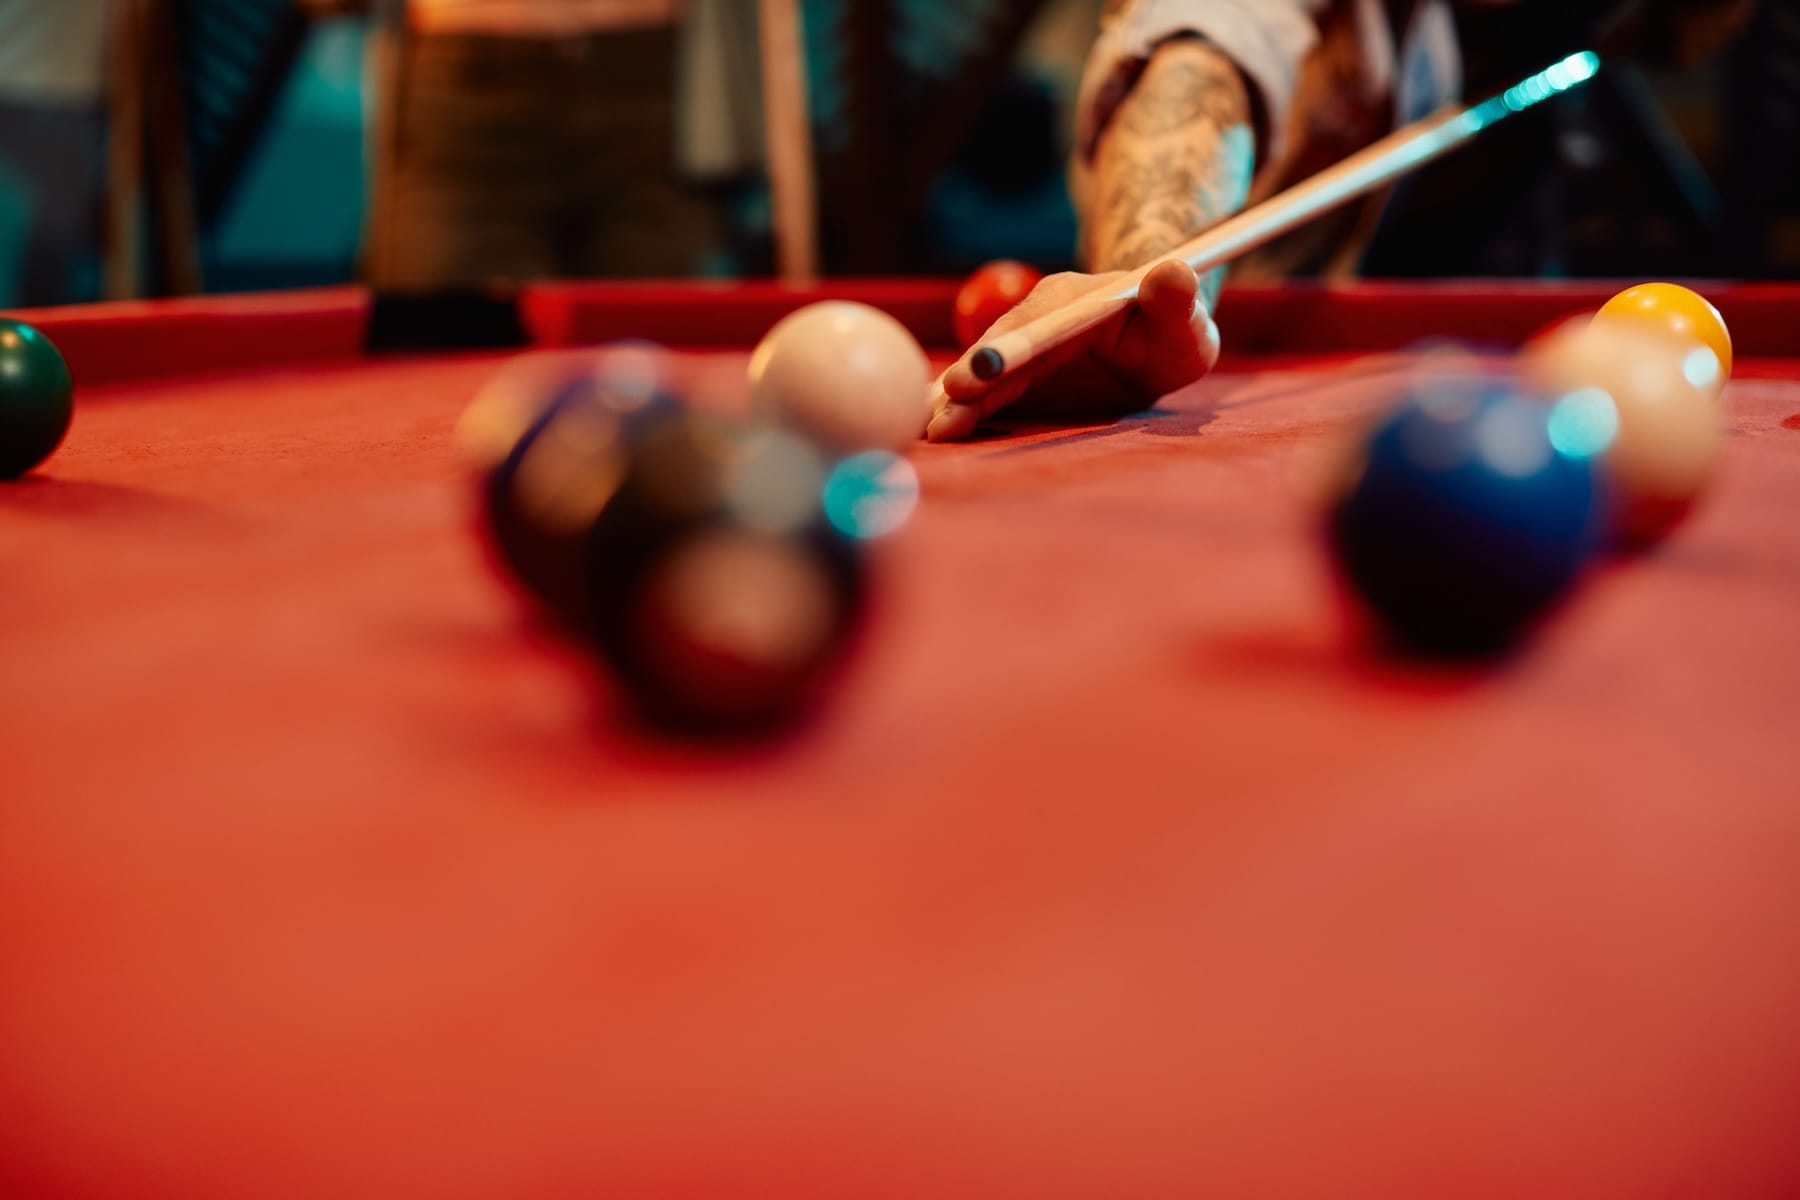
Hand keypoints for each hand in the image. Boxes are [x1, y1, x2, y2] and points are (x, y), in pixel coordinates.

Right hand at [925, 259, 1220, 441]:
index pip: (1035, 325)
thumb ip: (1178, 302)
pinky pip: (987, 395)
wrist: (1154, 340)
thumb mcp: (1186, 323)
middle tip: (936, 418)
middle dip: (966, 386)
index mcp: (1071, 300)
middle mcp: (1037, 319)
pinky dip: (961, 411)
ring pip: (985, 377)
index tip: (980, 371)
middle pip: (996, 353)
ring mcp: (1023, 348)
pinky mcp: (1018, 377)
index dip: (1007, 349)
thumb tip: (1173, 274)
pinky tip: (934, 431)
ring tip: (928, 433)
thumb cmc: (1173, 334)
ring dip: (955, 405)